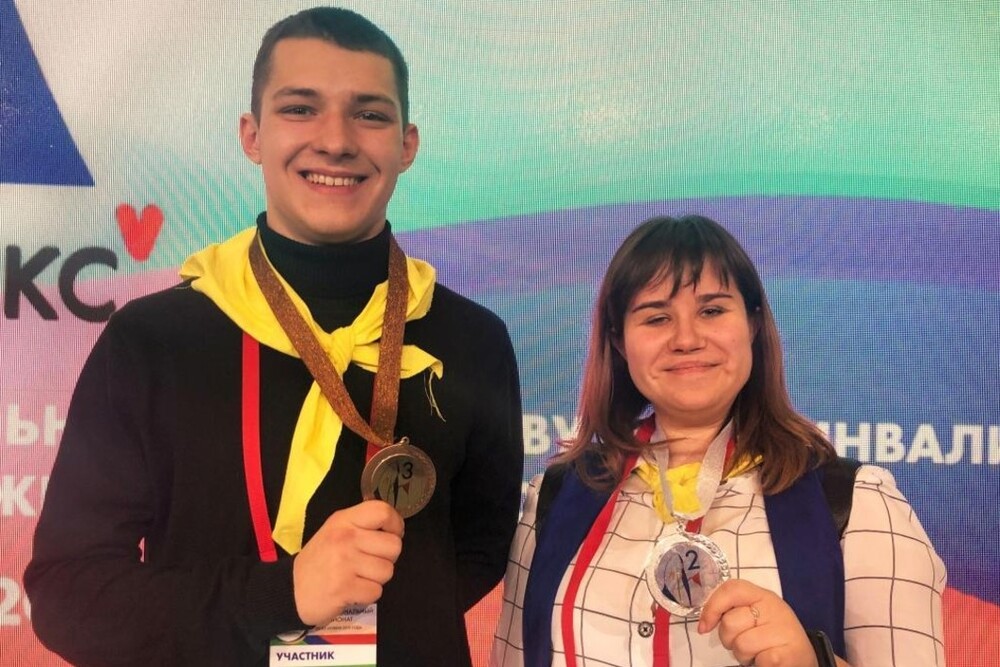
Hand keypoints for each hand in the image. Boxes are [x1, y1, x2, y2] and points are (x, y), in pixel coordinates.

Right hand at [292, 500, 404, 626]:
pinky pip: (376, 592)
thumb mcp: (335, 531)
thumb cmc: (320, 559)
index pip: (382, 511)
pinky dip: (367, 595)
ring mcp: (344, 564)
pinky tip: (352, 590)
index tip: (391, 535)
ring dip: (376, 579)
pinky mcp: (344, 589)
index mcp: (344, 520)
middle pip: (394, 545)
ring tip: (358, 577)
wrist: (291, 590)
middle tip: (369, 562)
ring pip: (387, 571)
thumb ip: (361, 525)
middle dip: (387, 558)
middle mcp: (345, 538)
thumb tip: (394, 528)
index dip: (396, 524)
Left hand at [698, 579, 816, 666]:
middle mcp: (773, 608)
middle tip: (745, 643)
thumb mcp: (755, 615)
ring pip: (741, 645)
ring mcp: (783, 630)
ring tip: (757, 652)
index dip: (712, 607)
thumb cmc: (772, 635)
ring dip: (743, 656)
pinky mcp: (789, 653)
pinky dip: (758, 665)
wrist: (802, 657)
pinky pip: (759, 660)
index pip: (731, 589)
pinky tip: (768, 660)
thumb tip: (705, 622)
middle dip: (729, 639)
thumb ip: (733, 610)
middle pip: (730, 622)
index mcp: (762, 595)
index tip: (704, 627)